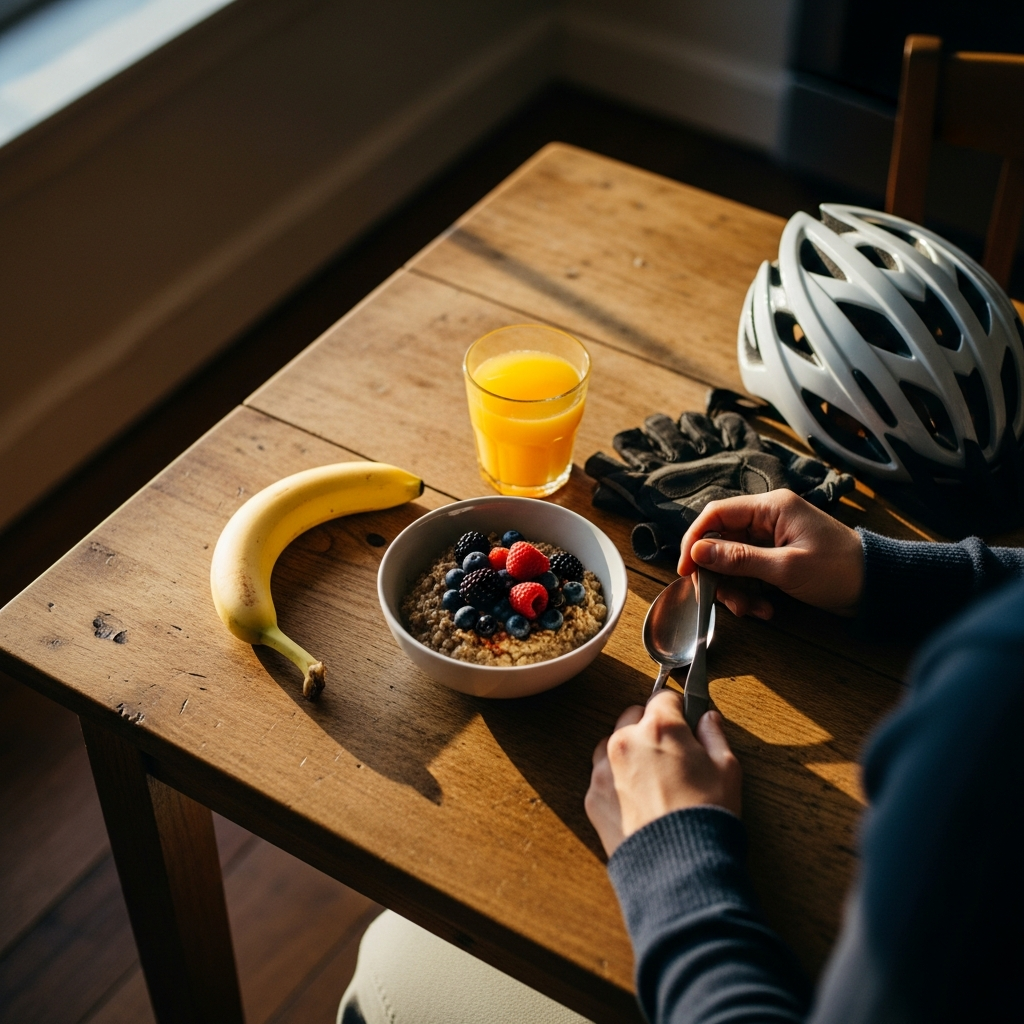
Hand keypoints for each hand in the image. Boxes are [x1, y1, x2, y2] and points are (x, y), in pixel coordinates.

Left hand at [584, 691, 741, 856]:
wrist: (679, 868)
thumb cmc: (706, 817)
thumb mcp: (727, 770)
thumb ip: (714, 736)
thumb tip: (708, 719)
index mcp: (659, 728)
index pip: (664, 698)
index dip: (678, 709)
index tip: (684, 722)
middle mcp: (625, 741)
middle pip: (634, 717)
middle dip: (651, 728)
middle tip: (672, 754)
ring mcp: (604, 769)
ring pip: (613, 744)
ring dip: (630, 751)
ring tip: (654, 778)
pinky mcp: (593, 796)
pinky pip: (603, 775)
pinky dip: (617, 780)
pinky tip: (639, 799)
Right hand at [677, 491, 863, 618]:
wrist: (877, 587)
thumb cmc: (838, 570)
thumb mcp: (785, 568)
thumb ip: (738, 559)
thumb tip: (698, 552)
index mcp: (770, 507)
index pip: (716, 514)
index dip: (694, 540)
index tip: (686, 570)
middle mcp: (767, 518)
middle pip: (721, 541)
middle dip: (719, 575)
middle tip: (721, 601)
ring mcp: (772, 539)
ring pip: (732, 562)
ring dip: (736, 590)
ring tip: (753, 611)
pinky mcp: (777, 558)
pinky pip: (749, 574)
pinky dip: (751, 594)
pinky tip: (766, 610)